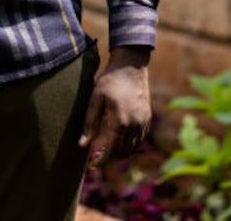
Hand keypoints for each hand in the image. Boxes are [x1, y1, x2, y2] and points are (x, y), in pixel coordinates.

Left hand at [78, 46, 151, 166]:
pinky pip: (140, 139)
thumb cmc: (109, 81)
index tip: (92, 165)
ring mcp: (143, 122)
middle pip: (123, 153)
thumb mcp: (95, 100)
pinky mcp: (147, 118)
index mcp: (120, 122)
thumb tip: (82, 145)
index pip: (111, 151)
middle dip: (110, 158)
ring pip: (133, 148)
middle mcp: (134, 125)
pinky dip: (130, 144)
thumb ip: (89, 124)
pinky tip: (119, 138)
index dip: (101, 161)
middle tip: (97, 156)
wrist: (130, 66)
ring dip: (120, 152)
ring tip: (107, 148)